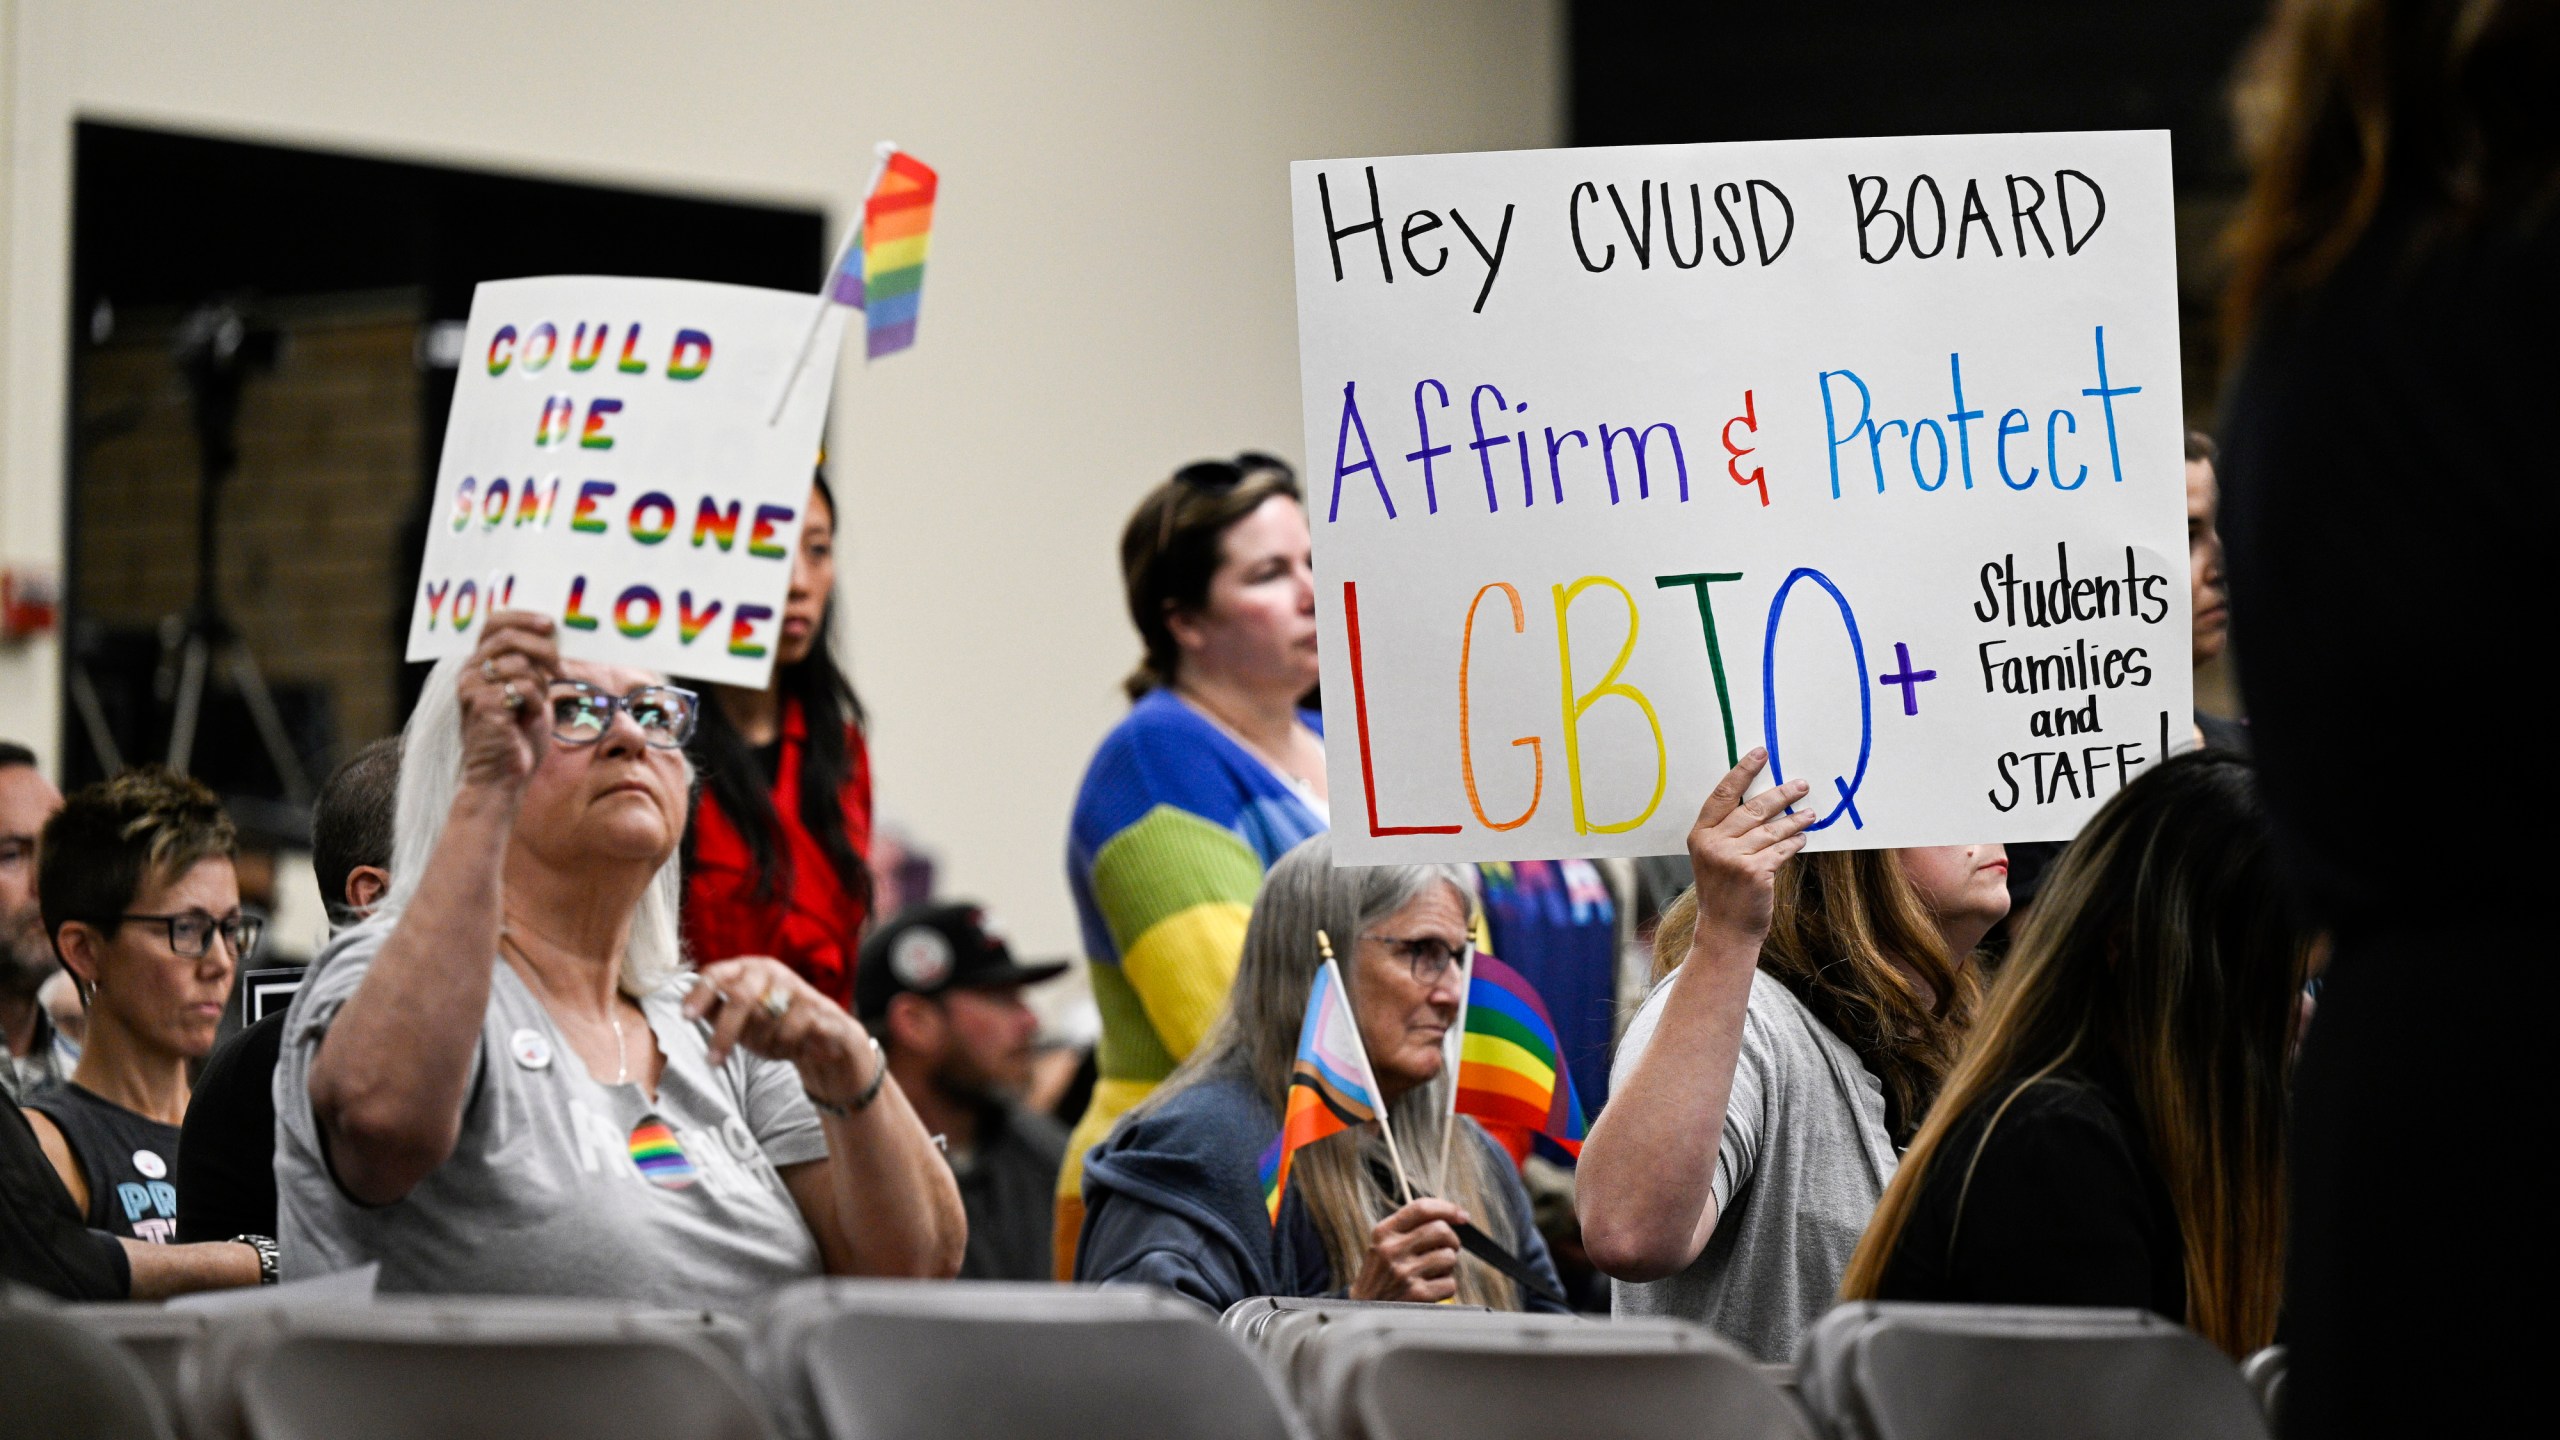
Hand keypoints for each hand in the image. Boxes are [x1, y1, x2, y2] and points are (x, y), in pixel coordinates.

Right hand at [457, 611, 559, 792]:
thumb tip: (556, 639)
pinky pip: (524, 688)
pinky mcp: (482, 705)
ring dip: (541, 685)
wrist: (502, 778)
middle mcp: (468, 672)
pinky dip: (537, 702)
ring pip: (520, 663)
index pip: (493, 623)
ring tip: (537, 706)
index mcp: (477, 665)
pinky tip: (530, 718)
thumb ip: (533, 666)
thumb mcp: (529, 693)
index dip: (522, 617)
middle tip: (561, 669)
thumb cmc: (518, 737)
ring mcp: (472, 689)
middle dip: (544, 649)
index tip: (549, 624)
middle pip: (509, 637)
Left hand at [686, 956, 876, 1098]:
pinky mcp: (821, 1010)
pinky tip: (796, 1048)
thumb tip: (685, 1005)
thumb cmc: (778, 1029)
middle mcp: (774, 972)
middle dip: (726, 1032)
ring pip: (766, 1021)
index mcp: (749, 970)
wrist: (830, 1043)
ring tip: (774, 1048)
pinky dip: (785, 1048)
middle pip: (741, 997)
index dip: (700, 994)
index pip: (717, 973)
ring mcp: (799, 989)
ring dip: (763, 1045)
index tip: (686, 1017)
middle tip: (713, 1061)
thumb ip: (717, 1010)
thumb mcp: (743, 1021)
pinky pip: (790, 1034)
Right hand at [1348, 1196, 1468, 1302]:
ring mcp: (1404, 1273)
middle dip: (1452, 1240)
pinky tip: (1431, 1287)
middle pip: (1441, 1230)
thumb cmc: (1381, 1273)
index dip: (1447, 1209)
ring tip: (1433, 1270)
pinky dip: (1446, 1286)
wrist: (1363, 1309)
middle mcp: (1392, 1250)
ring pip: (1449, 1257)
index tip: (1461, 1216)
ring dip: (1447, 1265)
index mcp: (1384, 1232)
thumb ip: (1411, 1227)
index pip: (1422, 1208)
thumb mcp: (1384, 1243)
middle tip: (1447, 1248)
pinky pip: (1450, 1283)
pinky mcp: (1417, 1295)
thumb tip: (1456, 1216)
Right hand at [1686, 748, 1815, 950]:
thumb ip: (1728, 832)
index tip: (1761, 754)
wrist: (1724, 932)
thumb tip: (1763, 803)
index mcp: (1700, 835)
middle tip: (1801, 785)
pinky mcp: (1754, 872)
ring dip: (1794, 819)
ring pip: (1771, 829)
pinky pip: (1781, 850)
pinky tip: (1802, 837)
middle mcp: (1714, 844)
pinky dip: (1794, 842)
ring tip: (1810, 813)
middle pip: (1753, 808)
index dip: (1743, 771)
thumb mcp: (1713, 858)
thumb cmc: (1722, 893)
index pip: (1723, 794)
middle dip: (1781, 794)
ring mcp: (1733, 858)